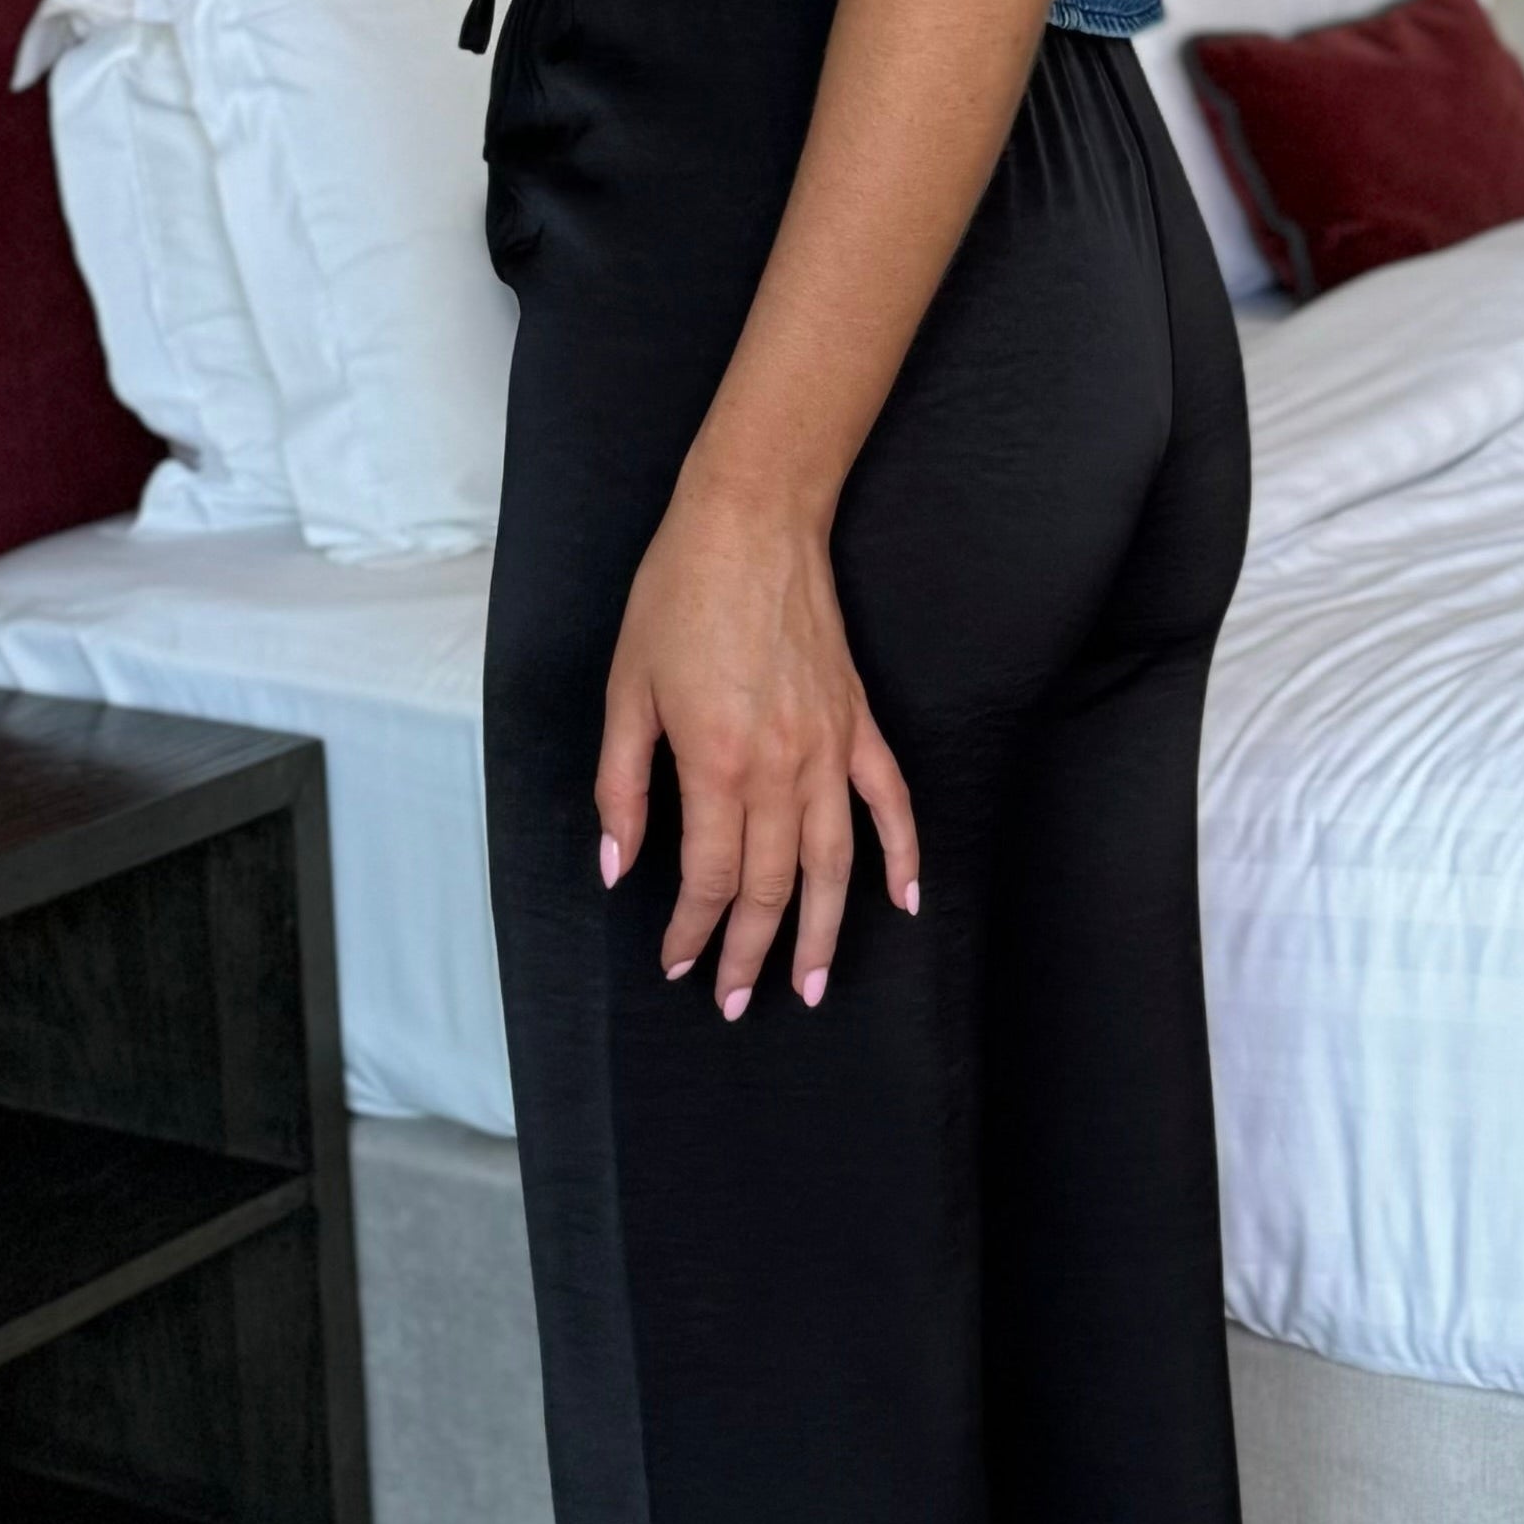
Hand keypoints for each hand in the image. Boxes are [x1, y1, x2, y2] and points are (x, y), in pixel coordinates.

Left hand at [596, 464, 919, 1014]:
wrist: (750, 523)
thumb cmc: (676, 598)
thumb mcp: (626, 691)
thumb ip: (622, 785)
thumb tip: (617, 863)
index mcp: (715, 764)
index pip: (706, 876)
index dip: (690, 930)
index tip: (677, 964)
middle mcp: (780, 768)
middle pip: (771, 885)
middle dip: (751, 952)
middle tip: (736, 1000)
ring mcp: (828, 748)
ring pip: (834, 863)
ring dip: (826, 932)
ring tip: (815, 984)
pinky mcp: (858, 724)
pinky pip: (890, 802)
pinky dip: (903, 855)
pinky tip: (906, 902)